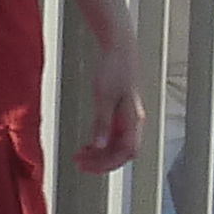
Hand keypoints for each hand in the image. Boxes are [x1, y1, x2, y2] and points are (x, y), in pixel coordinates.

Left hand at [72, 38, 142, 173]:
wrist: (119, 48)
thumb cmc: (114, 69)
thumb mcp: (104, 97)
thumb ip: (102, 124)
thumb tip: (99, 146)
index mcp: (134, 119)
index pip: (126, 152)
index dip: (107, 163)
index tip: (87, 165)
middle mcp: (134, 121)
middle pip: (122, 153)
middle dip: (101, 162)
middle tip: (79, 163)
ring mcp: (128, 118)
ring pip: (117, 146)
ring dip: (100, 155)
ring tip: (80, 156)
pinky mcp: (121, 113)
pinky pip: (113, 136)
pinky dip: (101, 144)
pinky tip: (88, 144)